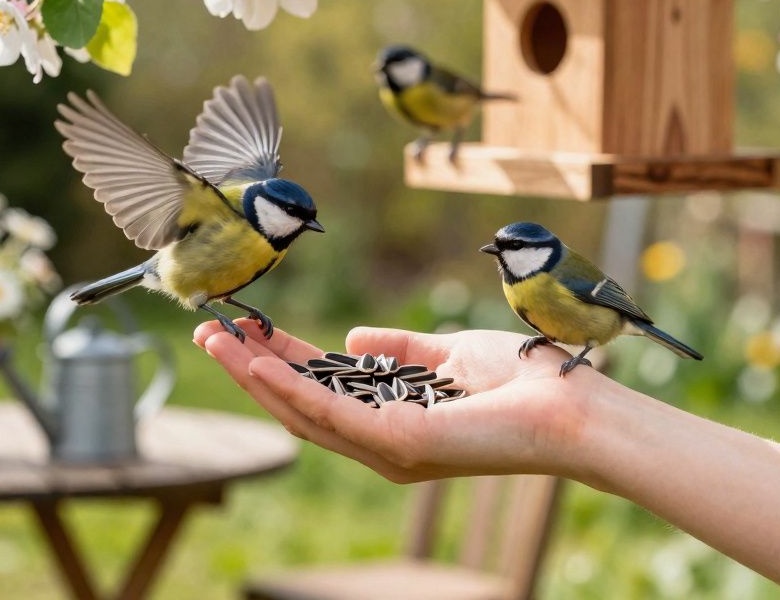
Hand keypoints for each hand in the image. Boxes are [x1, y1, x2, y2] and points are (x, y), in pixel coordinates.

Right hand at [194, 322, 608, 483]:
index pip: (320, 390)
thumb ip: (399, 349)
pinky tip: (261, 364)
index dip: (276, 360)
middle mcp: (382, 443)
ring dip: (257, 378)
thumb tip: (351, 340)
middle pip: (299, 406)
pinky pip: (332, 415)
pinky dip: (292, 390)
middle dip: (251, 371)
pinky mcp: (400, 444)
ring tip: (220, 344)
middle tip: (209, 336)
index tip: (242, 330)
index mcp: (391, 420)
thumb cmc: (521, 379)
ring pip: (303, 413)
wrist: (569, 402)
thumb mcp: (446, 354)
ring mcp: (388, 449)